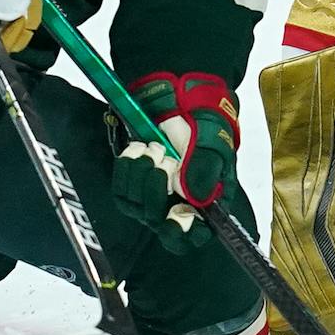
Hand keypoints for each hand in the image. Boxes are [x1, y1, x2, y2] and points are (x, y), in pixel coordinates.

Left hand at [112, 72, 239, 251]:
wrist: (180, 98)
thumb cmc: (205, 123)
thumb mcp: (213, 143)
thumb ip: (205, 170)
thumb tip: (193, 199)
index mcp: (207, 203)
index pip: (195, 236)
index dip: (185, 232)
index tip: (178, 212)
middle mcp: (179, 205)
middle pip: (158, 223)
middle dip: (157, 190)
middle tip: (168, 159)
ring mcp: (154, 197)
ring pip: (136, 208)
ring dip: (142, 175)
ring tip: (155, 148)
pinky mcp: (132, 184)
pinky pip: (121, 191)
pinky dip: (127, 168)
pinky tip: (138, 149)